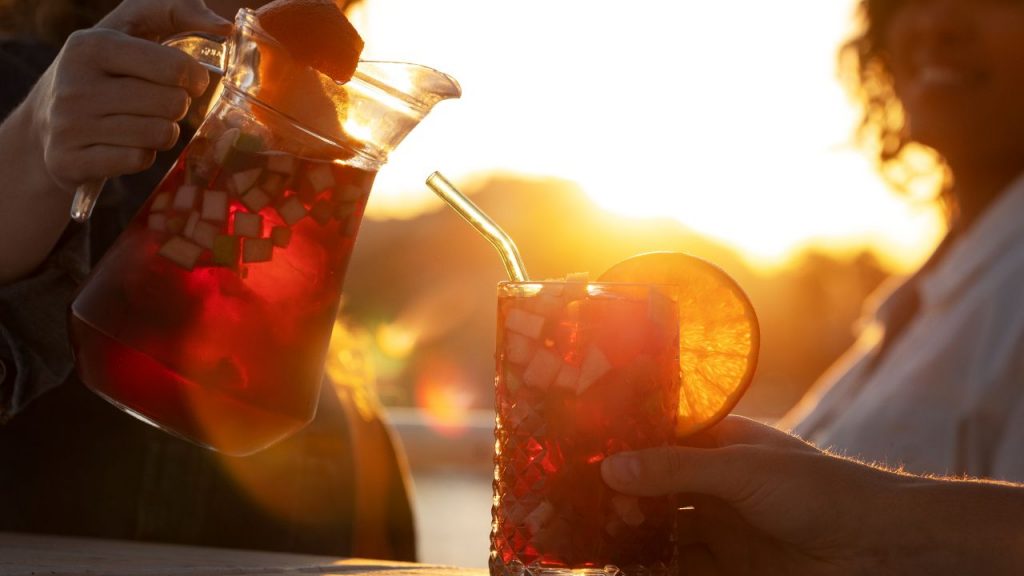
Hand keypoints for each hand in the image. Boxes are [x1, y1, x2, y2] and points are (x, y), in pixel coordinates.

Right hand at [30, 0, 229, 191]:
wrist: (45, 124)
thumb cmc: (105, 71)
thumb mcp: (128, 29)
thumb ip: (174, 11)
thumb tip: (224, 27)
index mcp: (91, 46)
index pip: (175, 67)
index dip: (194, 77)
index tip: (188, 81)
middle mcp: (75, 85)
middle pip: (172, 104)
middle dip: (176, 106)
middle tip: (158, 103)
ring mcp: (69, 126)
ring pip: (160, 135)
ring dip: (163, 131)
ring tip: (142, 122)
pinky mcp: (70, 161)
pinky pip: (140, 160)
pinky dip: (142, 155)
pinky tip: (124, 144)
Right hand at [600, 416, 912, 574]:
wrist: (882, 549)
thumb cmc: (821, 491)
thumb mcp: (742, 470)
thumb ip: (676, 469)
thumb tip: (610, 468)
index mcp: (722, 443)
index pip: (660, 437)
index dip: (622, 443)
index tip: (580, 449)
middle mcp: (715, 483)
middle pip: (653, 488)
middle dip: (618, 494)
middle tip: (576, 499)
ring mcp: (720, 528)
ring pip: (660, 530)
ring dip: (628, 533)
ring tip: (586, 534)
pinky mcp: (728, 568)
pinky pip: (677, 566)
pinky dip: (649, 565)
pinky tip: (622, 564)